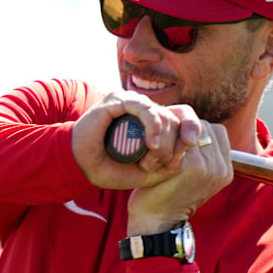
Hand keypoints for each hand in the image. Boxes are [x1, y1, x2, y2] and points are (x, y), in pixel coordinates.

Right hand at [71, 91, 202, 189]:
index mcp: (153, 122)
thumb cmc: (111, 169)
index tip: (189, 150)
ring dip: (163, 139)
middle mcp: (145, 110)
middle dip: (176, 143)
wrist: (81, 167)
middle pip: (177, 117)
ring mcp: (132, 103)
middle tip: (160, 164)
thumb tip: (190, 152)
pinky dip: (152, 125)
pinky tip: (152, 144)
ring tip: (151, 159)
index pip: (182, 119)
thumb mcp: (147, 172)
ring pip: (163, 114)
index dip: (191, 130)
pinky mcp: (118, 101)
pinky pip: (145, 108)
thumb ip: (168, 163)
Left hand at [126, 121, 232, 234]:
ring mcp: (209, 166)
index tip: (176, 138)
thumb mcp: (192, 176)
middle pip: (203, 125)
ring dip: (171, 132)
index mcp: (226, 169)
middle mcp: (221, 167)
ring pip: (190, 128)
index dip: (194, 128)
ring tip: (157, 149)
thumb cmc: (168, 195)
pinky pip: (177, 136)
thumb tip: (190, 127)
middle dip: (182, 127)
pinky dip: (162, 141)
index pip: (216, 131)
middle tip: (163, 142)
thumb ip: (200, 155)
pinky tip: (152, 155)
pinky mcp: (192, 166)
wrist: (157, 221)